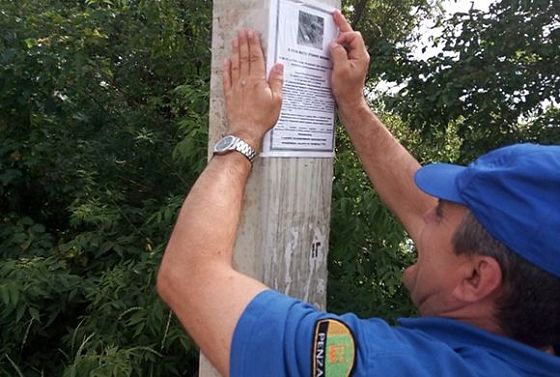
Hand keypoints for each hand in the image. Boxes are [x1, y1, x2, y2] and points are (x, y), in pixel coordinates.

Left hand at [223, 29, 283, 150]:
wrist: (245, 131)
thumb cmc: (262, 118)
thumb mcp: (276, 100)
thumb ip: (276, 81)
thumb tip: (278, 67)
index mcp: (257, 81)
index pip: (256, 58)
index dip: (254, 44)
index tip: (252, 34)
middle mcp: (245, 81)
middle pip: (245, 58)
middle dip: (244, 43)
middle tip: (243, 32)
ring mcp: (236, 87)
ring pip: (235, 65)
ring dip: (235, 51)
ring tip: (235, 41)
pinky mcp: (230, 95)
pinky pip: (227, 78)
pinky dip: (226, 68)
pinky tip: (227, 61)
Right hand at [329, 10, 369, 109]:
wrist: (350, 103)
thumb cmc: (347, 89)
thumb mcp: (341, 70)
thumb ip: (338, 53)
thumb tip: (334, 44)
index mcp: (361, 55)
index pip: (353, 36)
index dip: (343, 37)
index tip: (334, 45)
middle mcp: (359, 56)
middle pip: (351, 36)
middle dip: (342, 25)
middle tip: (334, 15)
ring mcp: (354, 61)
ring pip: (347, 43)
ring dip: (338, 37)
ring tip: (331, 27)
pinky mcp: (349, 66)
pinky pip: (343, 52)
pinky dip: (336, 48)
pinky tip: (329, 48)